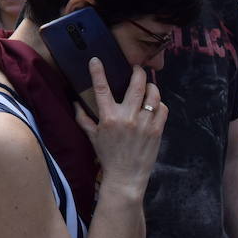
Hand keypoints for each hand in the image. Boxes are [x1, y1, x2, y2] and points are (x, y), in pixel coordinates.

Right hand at [74, 59, 164, 193]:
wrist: (126, 176)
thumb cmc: (107, 156)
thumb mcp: (92, 136)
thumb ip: (83, 118)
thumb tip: (74, 102)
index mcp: (109, 118)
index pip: (102, 89)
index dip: (98, 72)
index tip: (96, 60)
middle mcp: (128, 118)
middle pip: (136, 85)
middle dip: (137, 72)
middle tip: (136, 68)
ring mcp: (145, 123)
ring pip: (153, 94)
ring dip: (151, 87)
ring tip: (147, 86)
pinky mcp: (157, 130)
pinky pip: (163, 108)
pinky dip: (159, 103)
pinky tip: (154, 105)